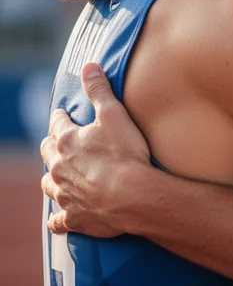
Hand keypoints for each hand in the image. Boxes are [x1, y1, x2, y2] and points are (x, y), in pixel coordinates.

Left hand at [41, 63, 151, 236]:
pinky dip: (58, 217)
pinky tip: (60, 216)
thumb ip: (99, 90)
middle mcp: (59, 168)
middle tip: (59, 143)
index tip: (63, 114)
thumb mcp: (114, 114)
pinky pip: (58, 220)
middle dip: (52, 146)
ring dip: (52, 179)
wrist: (132, 195)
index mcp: (67, 141)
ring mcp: (64, 194)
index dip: (61, 118)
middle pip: (47, 153)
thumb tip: (88, 66)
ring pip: (48, 185)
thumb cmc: (125, 153)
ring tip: (59, 176)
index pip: (58, 124)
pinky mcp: (73, 217)